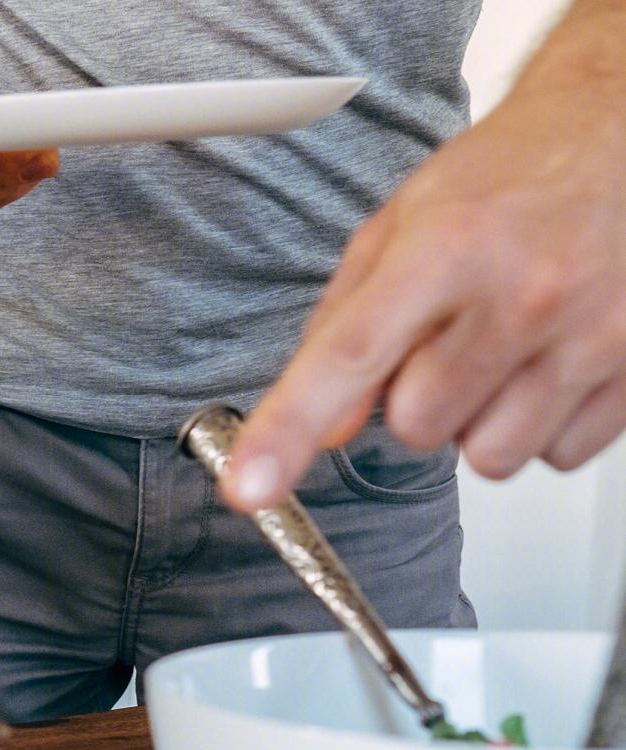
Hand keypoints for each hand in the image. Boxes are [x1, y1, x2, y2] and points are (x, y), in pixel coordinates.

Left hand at [224, 89, 625, 510]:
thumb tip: (322, 426)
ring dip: (478, 420)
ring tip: (499, 351)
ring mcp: (590, 335)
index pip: (349, 357)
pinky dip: (542, 425)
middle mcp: (523, 293)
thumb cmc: (513, 173)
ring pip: (488, 455)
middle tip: (446, 337)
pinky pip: (557, 455)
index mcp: (448, 247)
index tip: (250, 486)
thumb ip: (346, 323)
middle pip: (416, 425)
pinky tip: (548, 362)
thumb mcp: (406, 223)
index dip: (289, 429)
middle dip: (415, 397)